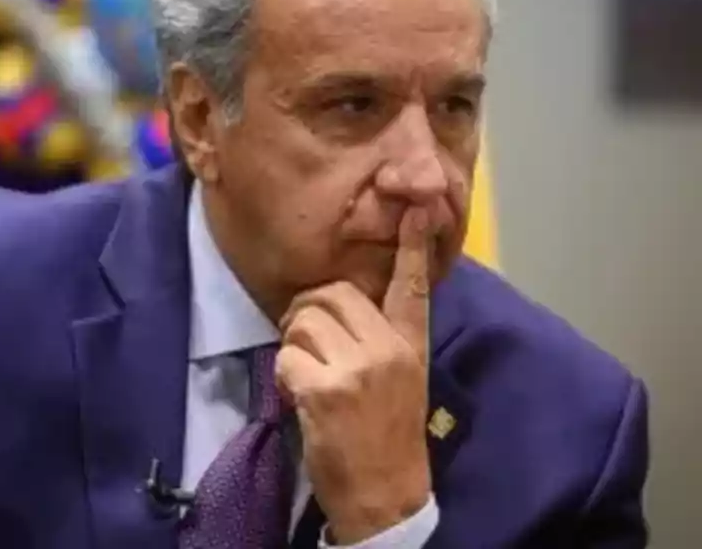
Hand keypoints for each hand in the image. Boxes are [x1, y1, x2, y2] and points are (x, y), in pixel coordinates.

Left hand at [275, 208, 432, 544]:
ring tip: (309, 377)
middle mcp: (389, 349)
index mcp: (410, 345)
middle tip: (308, 344)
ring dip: (294, 346)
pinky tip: (303, 401)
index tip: (418, 207)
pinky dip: (285, 378)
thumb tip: (339, 305)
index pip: (412, 287)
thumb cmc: (387, 437)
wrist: (387, 496)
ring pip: (303, 322)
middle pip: (331, 294)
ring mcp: (359, 369)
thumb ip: (380, 339)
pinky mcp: (327, 390)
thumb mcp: (401, 381)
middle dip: (308, 313)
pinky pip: (286, 358)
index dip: (413, 247)